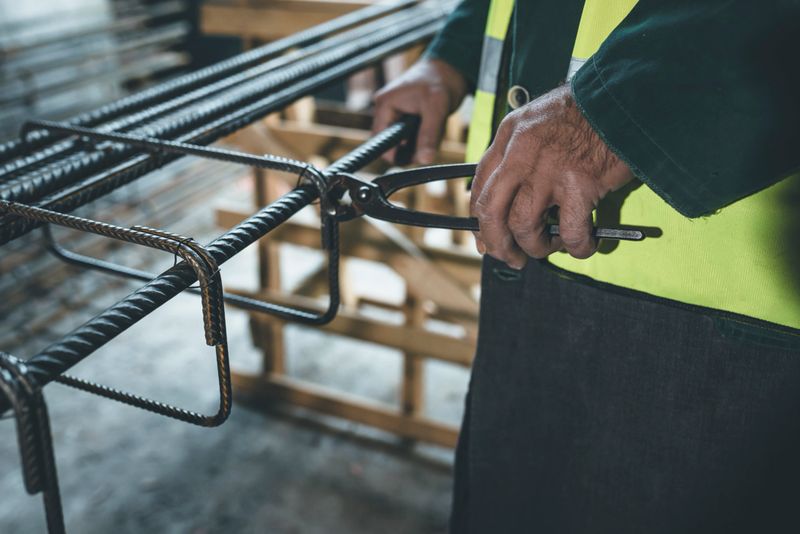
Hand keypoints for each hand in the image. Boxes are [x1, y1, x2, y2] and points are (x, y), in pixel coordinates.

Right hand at [373, 58, 467, 163]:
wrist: (449, 70)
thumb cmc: (440, 81)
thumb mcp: (436, 109)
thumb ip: (429, 136)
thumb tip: (425, 159)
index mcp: (385, 105)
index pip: (380, 142)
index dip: (396, 154)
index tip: (417, 156)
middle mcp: (385, 110)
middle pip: (391, 145)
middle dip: (412, 149)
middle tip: (431, 142)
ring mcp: (394, 114)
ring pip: (402, 143)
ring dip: (419, 144)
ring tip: (434, 129)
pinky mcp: (403, 118)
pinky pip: (410, 138)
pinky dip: (422, 138)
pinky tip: (432, 127)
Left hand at [470, 84, 634, 267]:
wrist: (624, 97)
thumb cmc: (586, 110)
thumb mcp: (536, 119)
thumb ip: (518, 152)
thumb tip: (510, 198)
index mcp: (509, 136)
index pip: (480, 187)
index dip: (481, 221)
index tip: (488, 240)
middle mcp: (521, 154)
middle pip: (493, 212)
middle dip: (498, 244)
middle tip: (511, 258)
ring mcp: (548, 170)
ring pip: (525, 226)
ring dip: (537, 247)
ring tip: (551, 247)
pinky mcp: (580, 184)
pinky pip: (572, 232)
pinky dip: (578, 247)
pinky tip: (584, 245)